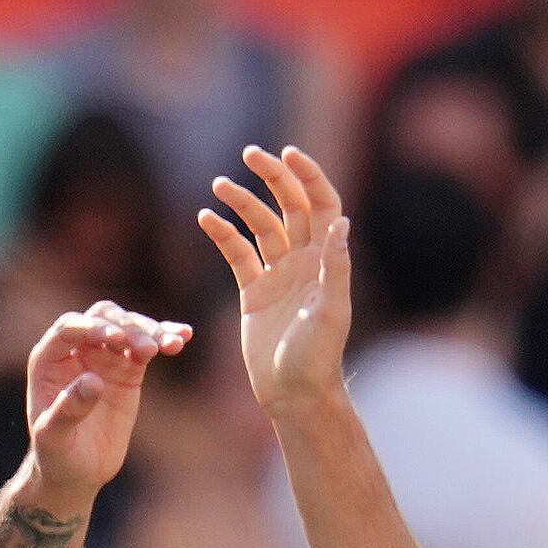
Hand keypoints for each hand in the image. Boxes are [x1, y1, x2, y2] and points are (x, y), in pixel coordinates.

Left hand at [17, 300, 191, 506]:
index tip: (115, 338)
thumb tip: (93, 380)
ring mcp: (104, 357)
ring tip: (171, 345)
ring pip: (129, 327)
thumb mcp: (54, 437)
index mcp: (49, 360)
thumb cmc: (56, 454)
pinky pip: (148, 346)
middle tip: (145, 347)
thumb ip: (69, 409)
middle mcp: (77, 350)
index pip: (70, 329)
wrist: (78, 470)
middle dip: (125, 326)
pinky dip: (165, 338)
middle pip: (103, 318)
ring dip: (150, 331)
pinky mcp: (128, 369)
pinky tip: (183, 336)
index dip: (92, 328)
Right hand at [198, 147, 354, 415]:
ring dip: (241, 203)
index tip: (287, 154)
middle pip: (289, 205)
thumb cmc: (318, 356)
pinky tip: (206, 218)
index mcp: (327, 259)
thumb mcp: (331, 310)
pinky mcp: (254, 292)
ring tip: (219, 185)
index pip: (322, 204)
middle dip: (272, 177)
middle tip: (250, 154)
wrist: (294, 393)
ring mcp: (278, 274)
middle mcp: (304, 260)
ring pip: (260, 226)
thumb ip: (335, 265)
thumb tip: (341, 221)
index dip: (308, 176)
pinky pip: (237, 254)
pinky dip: (223, 235)